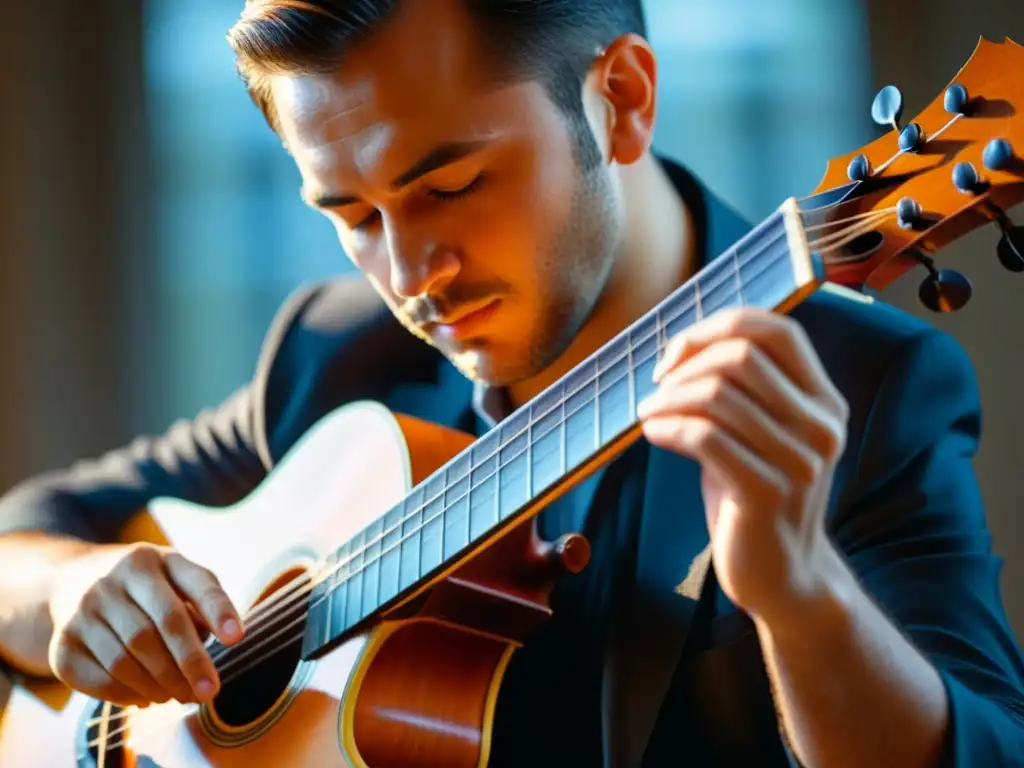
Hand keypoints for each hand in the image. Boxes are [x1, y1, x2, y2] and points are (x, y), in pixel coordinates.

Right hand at [47, 543, 243, 706]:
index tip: (237, 638)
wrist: (71, 582)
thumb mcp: (175, 577)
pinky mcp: (62, 641)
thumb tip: (224, 642)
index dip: (218, 610)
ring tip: (179, 696)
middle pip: (160, 626)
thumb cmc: (145, 587)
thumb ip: (203, 603)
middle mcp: (113, 578)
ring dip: (160, 684)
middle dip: (190, 663)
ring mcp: (83, 608)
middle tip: (210, 692)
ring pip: (127, 658)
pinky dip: (127, 695)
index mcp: (152, 559)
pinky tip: (147, 697)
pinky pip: (99, 678)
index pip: (194, 583)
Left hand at [637, 308, 848, 623]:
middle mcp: (821, 426)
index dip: (719, 326)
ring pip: (718, 395)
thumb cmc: (757, 495)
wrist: (783, 576)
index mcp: (823, 401)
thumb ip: (742, 390)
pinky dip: (667, 427)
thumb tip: (684, 345)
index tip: (679, 351)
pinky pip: (705, 437)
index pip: (778, 330)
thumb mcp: (761, 433)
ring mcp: (799, 461)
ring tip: (648, 413)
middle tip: (657, 386)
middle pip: (742, 355)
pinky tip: (653, 433)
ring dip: (668, 398)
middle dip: (686, 362)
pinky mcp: (767, 494)